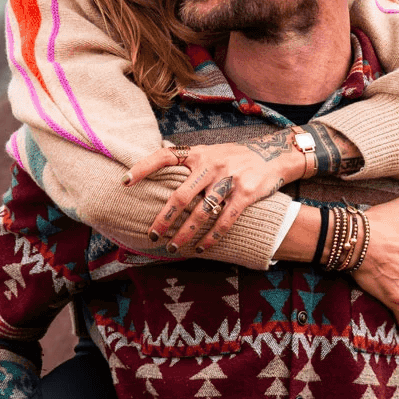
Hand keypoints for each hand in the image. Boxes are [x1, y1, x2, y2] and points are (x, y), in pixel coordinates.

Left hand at [126, 135, 304, 251]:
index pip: (165, 155)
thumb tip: (160, 151)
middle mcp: (212, 164)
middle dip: (164, 219)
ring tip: (174, 247)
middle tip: (152, 236)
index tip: (125, 181)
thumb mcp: (211, 151)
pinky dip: (212, 236)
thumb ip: (189, 157)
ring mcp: (229, 179)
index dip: (144, 167)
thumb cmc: (234, 157)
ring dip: (186, 233)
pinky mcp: (246, 194)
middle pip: (181, 195)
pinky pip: (225, 220)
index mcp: (199, 153)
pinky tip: (202, 247)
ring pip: (202, 212)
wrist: (274, 155)